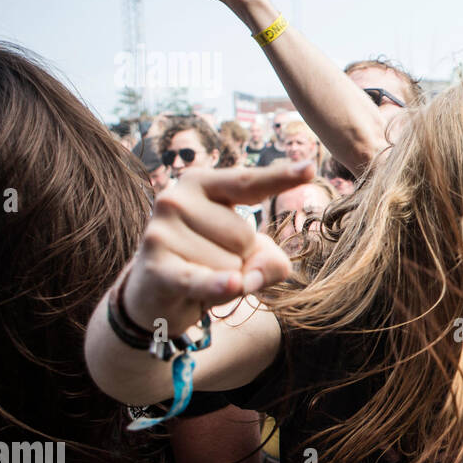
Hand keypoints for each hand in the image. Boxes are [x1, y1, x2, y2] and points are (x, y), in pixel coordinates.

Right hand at [124, 161, 314, 335]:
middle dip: (240, 260)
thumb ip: (268, 259)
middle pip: (246, 237)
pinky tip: (233, 284)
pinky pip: (201, 280)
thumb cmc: (206, 261)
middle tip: (210, 262)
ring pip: (232, 266)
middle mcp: (175, 198)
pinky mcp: (155, 267)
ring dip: (225, 282)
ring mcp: (161, 232)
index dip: (280, 178)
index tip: (311, 168)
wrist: (152, 294)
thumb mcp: (247, 255)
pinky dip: (218, 286)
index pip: (248, 182)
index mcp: (200, 184)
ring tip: (198, 276)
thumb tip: (258, 274)